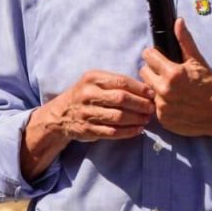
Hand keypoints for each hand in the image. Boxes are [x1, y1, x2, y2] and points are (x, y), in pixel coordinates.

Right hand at [40, 70, 154, 142]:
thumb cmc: (85, 94)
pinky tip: (138, 130)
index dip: (139, 88)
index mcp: (92, 78)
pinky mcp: (88, 130)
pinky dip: (128, 132)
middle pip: (121, 99)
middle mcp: (88, 94)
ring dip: (136, 119)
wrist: (60, 114)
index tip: (151, 94)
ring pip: (118, 117)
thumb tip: (146, 88)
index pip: (121, 82)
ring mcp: (87, 113)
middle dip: (140, 104)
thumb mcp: (95, 81)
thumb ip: (116, 82)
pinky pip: (112, 132)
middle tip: (151, 108)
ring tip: (146, 119)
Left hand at [139, 18, 211, 137]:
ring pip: (148, 90)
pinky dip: (161, 104)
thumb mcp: (198, 61)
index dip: (154, 55)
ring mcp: (162, 107)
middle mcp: (164, 90)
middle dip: (153, 71)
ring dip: (156, 88)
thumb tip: (178, 21)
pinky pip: (154, 107)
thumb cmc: (210, 85)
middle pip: (144, 73)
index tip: (159, 58)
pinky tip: (174, 102)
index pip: (148, 56)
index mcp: (172, 73)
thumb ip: (185, 41)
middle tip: (166, 74)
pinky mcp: (163, 120)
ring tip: (171, 89)